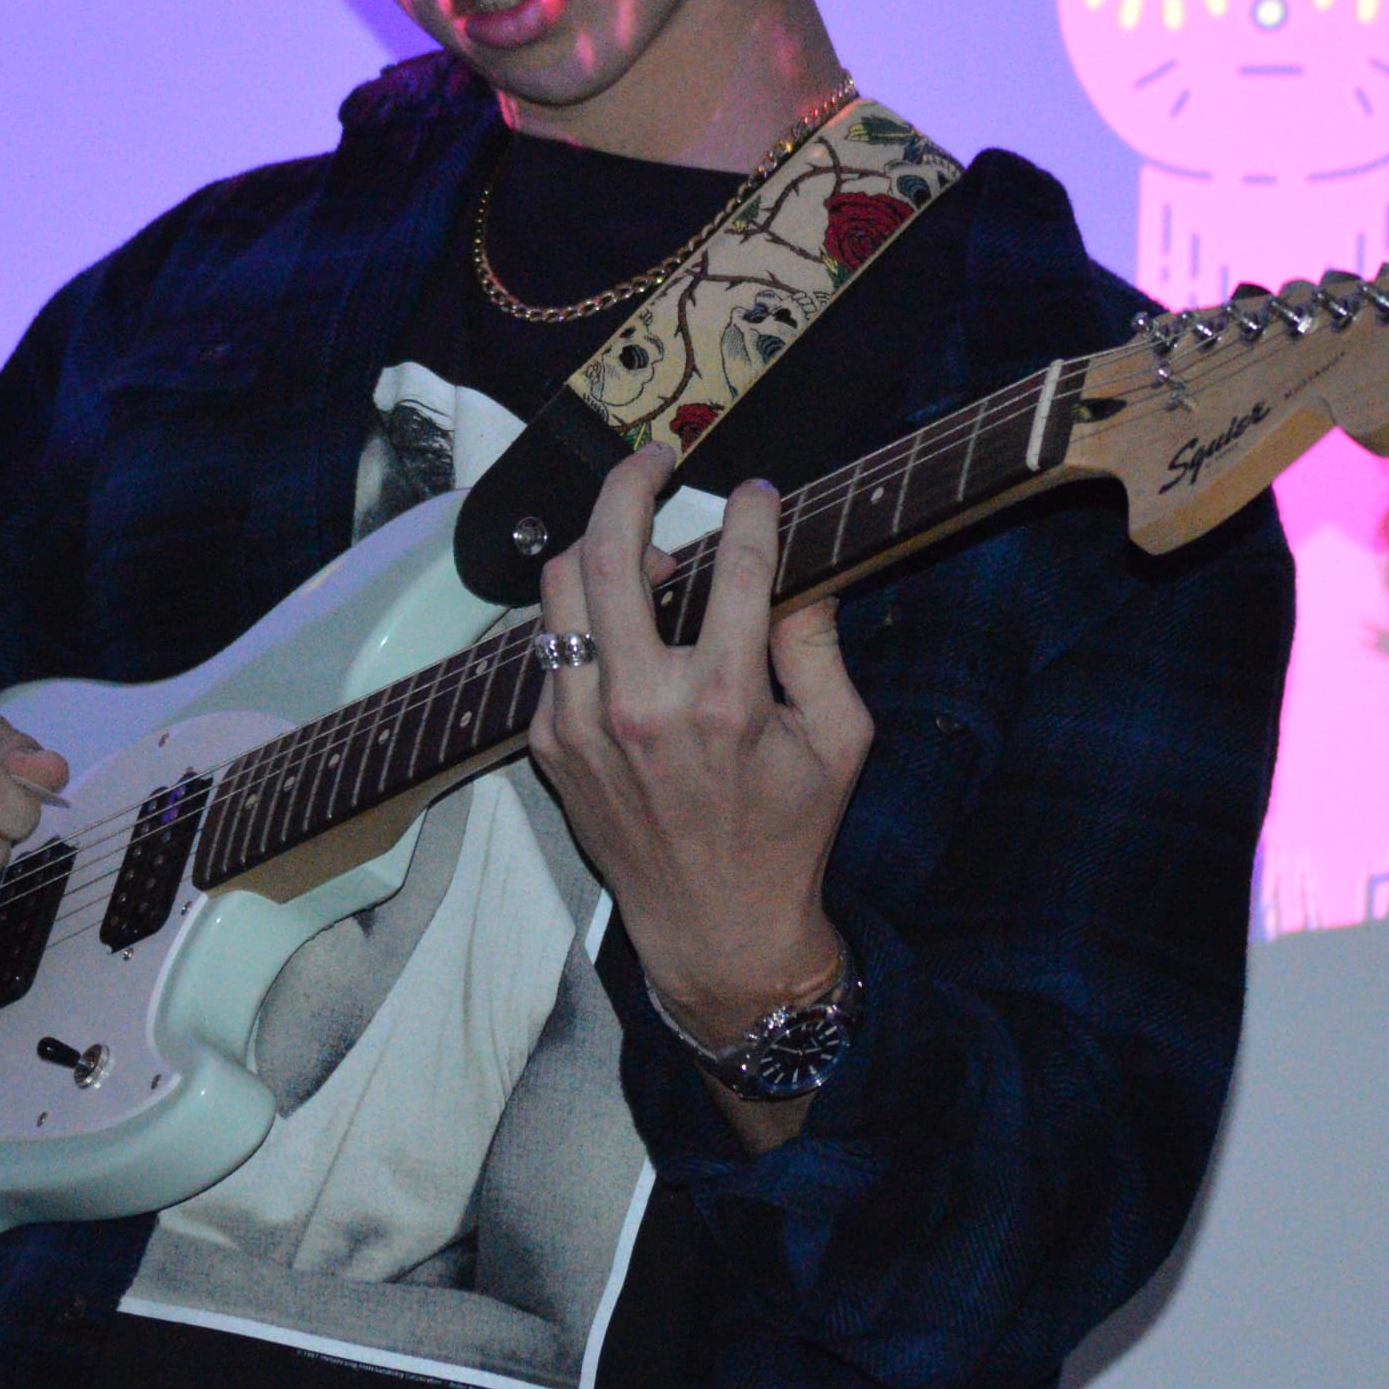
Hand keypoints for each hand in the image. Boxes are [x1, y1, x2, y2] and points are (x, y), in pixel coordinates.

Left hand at [530, 446, 873, 1048]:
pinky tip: (623, 624)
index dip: (751, 512)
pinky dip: (584, 617)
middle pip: (612, 552)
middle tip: (655, 458)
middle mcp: (641, 705)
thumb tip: (801, 568)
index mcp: (724, 701)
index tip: (757, 492)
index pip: (736, 565)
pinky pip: (551, 647)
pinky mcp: (549, 744)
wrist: (716, 929)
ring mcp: (581, 724)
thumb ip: (819, 646)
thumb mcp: (839, 741)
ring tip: (641, 547)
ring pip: (561, 587)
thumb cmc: (788, 833)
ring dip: (599, 545)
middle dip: (631, 482)